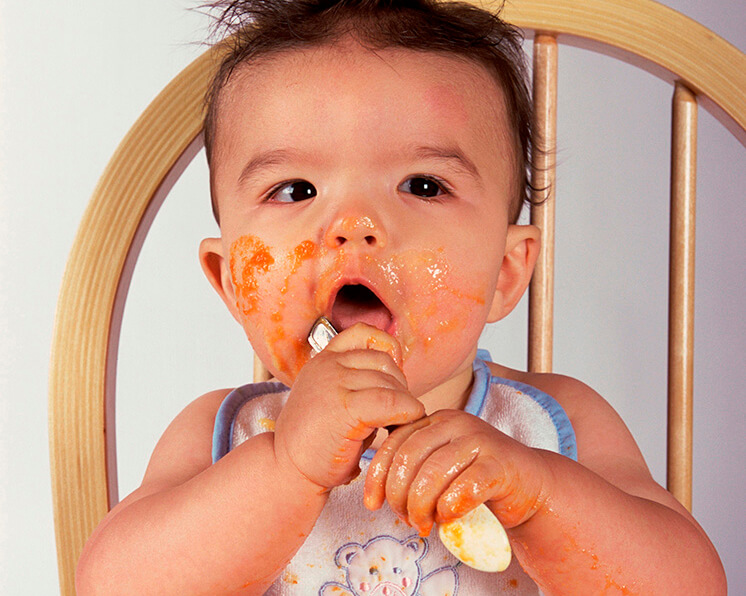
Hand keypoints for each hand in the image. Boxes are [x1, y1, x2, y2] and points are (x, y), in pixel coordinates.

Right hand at [273, 323, 425, 491]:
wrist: (286, 471)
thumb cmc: (315, 443)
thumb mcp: (332, 400)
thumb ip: (358, 383)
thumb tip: (400, 384)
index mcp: (323, 360)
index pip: (365, 334)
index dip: (388, 352)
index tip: (390, 380)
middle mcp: (328, 366)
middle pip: (384, 362)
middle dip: (399, 387)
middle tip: (395, 414)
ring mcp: (334, 383)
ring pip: (391, 383)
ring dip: (404, 404)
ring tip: (394, 425)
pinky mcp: (345, 407)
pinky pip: (392, 402)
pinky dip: (407, 414)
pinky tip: (398, 429)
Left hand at [364, 409, 549, 535]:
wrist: (530, 485)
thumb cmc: (477, 480)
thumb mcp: (439, 467)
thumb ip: (412, 469)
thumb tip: (376, 495)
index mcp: (434, 420)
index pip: (393, 444)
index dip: (377, 478)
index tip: (372, 504)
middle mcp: (455, 422)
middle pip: (408, 458)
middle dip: (399, 496)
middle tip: (407, 519)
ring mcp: (479, 440)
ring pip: (432, 474)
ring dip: (422, 507)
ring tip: (425, 524)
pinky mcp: (500, 464)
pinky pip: (464, 488)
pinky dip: (450, 508)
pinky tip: (449, 517)